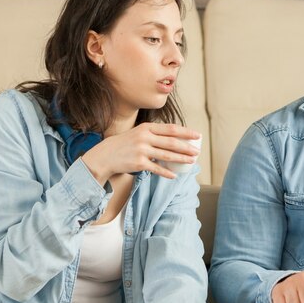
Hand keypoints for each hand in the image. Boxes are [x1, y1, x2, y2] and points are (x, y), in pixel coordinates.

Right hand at [81, 122, 200, 183]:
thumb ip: (155, 134)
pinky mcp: (138, 163)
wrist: (105, 155)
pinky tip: (174, 175)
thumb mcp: (139, 133)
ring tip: (191, 161)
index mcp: (147, 127)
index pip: (171, 129)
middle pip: (172, 142)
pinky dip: (167, 173)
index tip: (197, 136)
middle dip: (187, 147)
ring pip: (167, 156)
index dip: (186, 132)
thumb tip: (176, 138)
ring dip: (181, 159)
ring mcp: (141, 150)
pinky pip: (157, 169)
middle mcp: (145, 137)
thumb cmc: (126, 144)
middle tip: (197, 152)